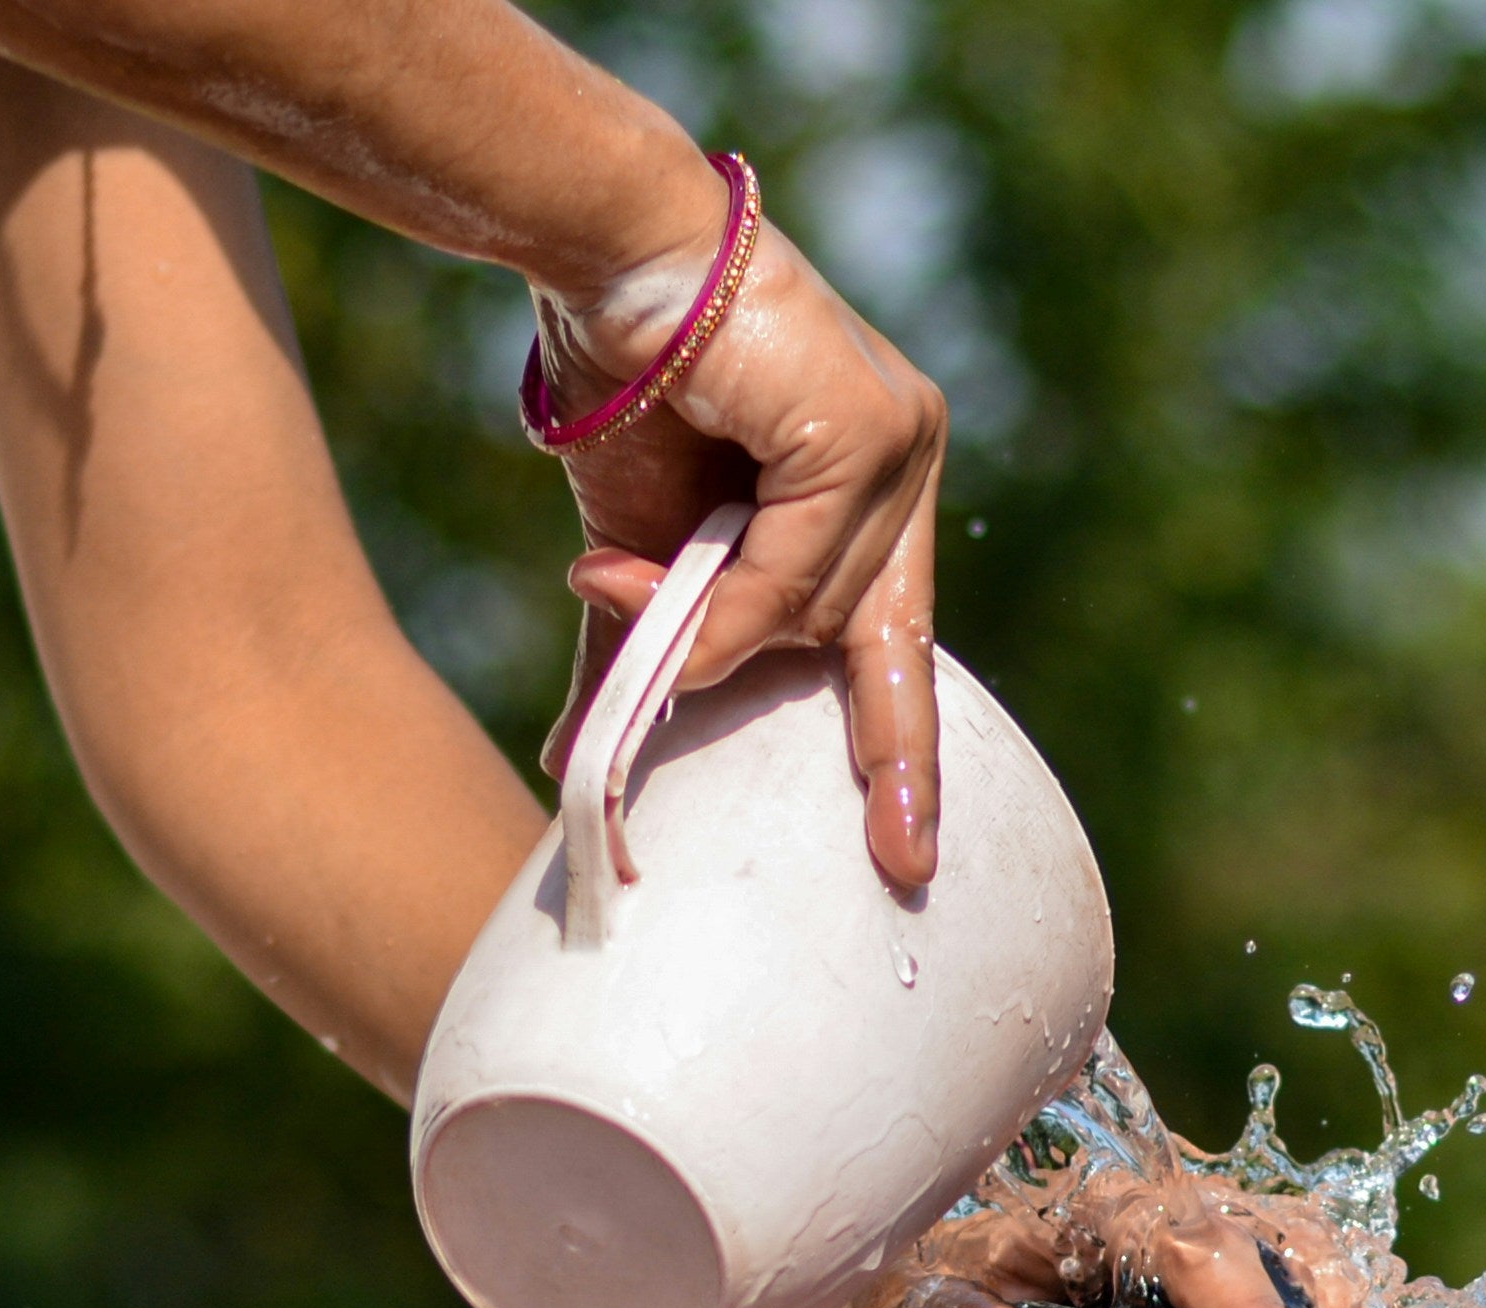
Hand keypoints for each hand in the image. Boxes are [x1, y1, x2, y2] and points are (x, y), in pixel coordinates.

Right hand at [536, 208, 945, 888]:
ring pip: (821, 613)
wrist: (601, 266)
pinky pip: (799, 570)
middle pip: (880, 640)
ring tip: (621, 584)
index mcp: (875, 490)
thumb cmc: (625, 394)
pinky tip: (652, 573)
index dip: (903, 753)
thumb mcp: (641, 563)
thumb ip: (647, 654)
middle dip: (885, 753)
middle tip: (902, 864)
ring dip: (716, 631)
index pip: (900, 643)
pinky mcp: (866, 429)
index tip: (908, 857)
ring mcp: (898, 443)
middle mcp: (905, 462)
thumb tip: (578, 767)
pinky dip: (731, 598)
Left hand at [852, 1162, 1400, 1307]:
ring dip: (1353, 1301)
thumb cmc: (896, 1285)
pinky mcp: (1201, 1281)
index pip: (1180, 1240)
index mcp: (1082, 1213)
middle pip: (1261, 1230)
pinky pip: (1292, 1276)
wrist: (892, 1255)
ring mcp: (1182, 1241)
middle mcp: (1148, 1212)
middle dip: (1326, 1299)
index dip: (1243, 1301)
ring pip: (1291, 1242)